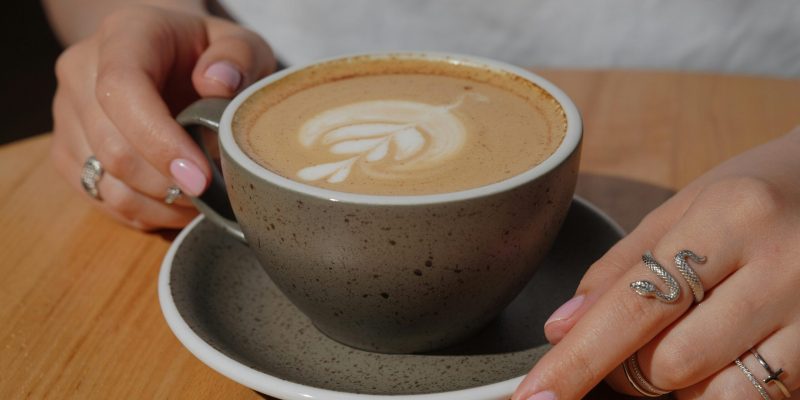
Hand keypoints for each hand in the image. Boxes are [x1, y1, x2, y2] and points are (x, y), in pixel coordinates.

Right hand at [50, 5, 275, 229]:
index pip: (123, 89)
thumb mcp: (241, 45)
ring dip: (158, 205)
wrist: (171, 59)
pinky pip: (99, 198)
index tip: (201, 177)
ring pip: (104, 181)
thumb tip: (218, 84)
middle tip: (214, 194)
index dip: (160, 141)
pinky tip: (176, 206)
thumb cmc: (210, 55)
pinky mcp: (68, 151)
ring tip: (200, 203)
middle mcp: (82, 71)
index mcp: (124, 35)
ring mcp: (67, 114)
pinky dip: (143, 213)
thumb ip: (239, 58)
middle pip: (112, 146)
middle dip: (168, 184)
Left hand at [513, 127, 799, 399]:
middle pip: (668, 362)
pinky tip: (724, 354)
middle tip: (626, 347)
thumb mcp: (682, 209)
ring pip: (711, 394)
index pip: (633, 305)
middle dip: (628, 370)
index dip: (576, 360)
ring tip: (686, 341)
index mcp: (731, 217)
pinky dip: (720, 390)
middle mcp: (781, 267)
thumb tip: (562, 328)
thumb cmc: (755, 196)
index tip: (535, 395)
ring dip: (677, 385)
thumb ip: (619, 269)